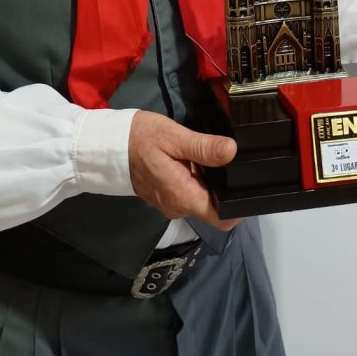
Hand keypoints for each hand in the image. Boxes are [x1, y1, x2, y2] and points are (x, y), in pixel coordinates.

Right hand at [128, 110, 239, 230]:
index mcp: (184, 197)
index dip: (240, 204)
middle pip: (214, 205)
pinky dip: (195, 178)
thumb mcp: (174, 136)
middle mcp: (179, 207)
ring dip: (208, 179)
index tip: (248, 182)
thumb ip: (203, 147)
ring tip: (210, 153)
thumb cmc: (140, 138)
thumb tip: (232, 151)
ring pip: (201, 197)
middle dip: (224, 185)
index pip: (223, 218)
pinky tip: (193, 158)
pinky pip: (188, 192)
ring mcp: (171, 203)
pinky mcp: (165, 196)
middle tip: (229, 157)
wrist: (108, 144)